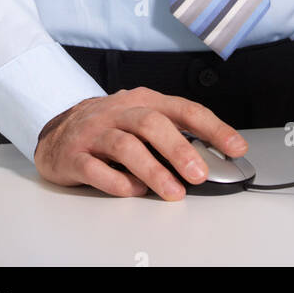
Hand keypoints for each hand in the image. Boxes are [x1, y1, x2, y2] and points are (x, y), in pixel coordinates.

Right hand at [34, 88, 248, 199]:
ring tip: (172, 192)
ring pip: (125, 145)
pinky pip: (96, 169)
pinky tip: (133, 191)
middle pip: (152, 123)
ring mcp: (95, 132)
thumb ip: (172, 134)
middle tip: (200, 174)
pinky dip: (117, 182)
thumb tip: (211, 158)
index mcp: (144, 100)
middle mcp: (119, 111)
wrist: (57, 132)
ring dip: (153, 170)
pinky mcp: (74, 155)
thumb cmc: (110, 127)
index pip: (184, 109)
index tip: (235, 147)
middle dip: (179, 149)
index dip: (212, 127)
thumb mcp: (142, 120)